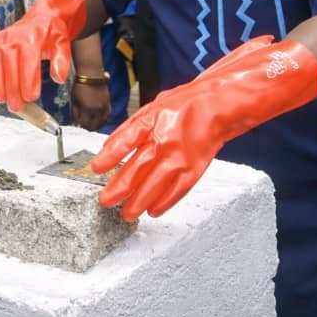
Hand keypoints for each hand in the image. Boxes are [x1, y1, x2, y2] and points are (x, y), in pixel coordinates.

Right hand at [0, 0, 86, 111]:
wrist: (42, 18)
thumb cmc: (52, 33)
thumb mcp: (63, 44)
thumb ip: (62, 60)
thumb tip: (58, 77)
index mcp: (32, 38)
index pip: (28, 63)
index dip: (28, 82)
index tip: (31, 97)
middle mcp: (14, 37)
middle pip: (10, 66)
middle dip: (12, 89)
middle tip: (17, 106)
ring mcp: (1, 40)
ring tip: (2, 100)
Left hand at [70, 81, 110, 130]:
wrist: (91, 75)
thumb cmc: (81, 85)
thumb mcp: (74, 99)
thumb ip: (74, 112)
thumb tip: (76, 121)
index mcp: (87, 109)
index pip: (83, 124)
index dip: (79, 124)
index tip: (77, 123)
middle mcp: (97, 109)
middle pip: (93, 126)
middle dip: (87, 127)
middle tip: (83, 125)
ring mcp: (104, 107)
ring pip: (102, 123)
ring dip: (96, 125)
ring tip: (91, 125)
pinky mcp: (108, 103)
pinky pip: (107, 116)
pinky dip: (103, 120)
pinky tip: (99, 120)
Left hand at [91, 36, 316, 221]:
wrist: (221, 105)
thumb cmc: (185, 103)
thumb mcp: (154, 106)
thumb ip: (134, 127)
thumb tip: (111, 148)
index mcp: (153, 119)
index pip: (124, 139)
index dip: (108, 156)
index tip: (95, 168)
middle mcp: (165, 139)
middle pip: (136, 169)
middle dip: (118, 189)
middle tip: (104, 201)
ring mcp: (181, 156)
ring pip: (155, 186)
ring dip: (138, 202)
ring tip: (126, 214)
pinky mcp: (196, 167)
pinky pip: (178, 190)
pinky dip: (164, 202)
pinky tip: (154, 211)